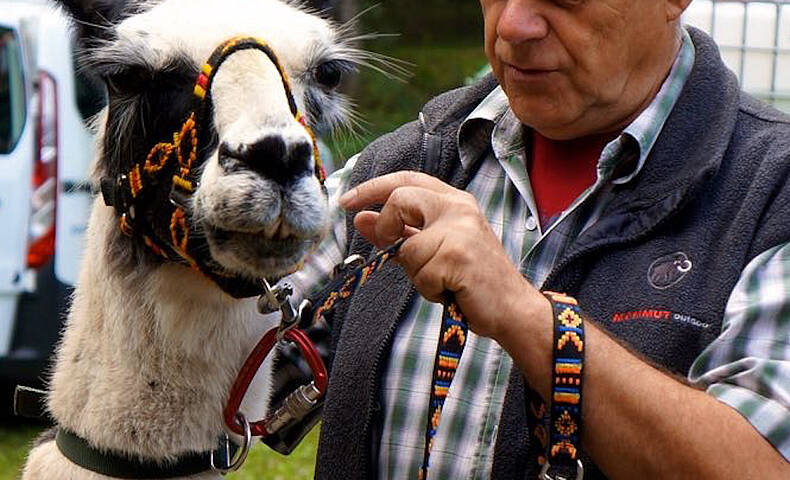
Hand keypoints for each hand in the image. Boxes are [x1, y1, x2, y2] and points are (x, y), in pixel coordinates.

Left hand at [339, 171, 546, 340]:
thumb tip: (361, 219)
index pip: (406, 180)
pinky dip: (429, 290)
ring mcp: (460, 230)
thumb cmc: (473, 281)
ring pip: (406, 248)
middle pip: (399, 200)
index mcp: (454, 201)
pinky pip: (420, 274)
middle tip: (390, 247)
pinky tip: (451, 291)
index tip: (348, 201)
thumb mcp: (433, 250)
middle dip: (387, 227)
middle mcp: (459, 208)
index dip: (373, 188)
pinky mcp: (457, 255)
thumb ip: (400, 232)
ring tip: (444, 282)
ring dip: (418, 275)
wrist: (512, 308)